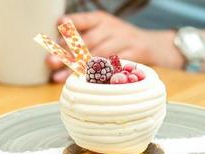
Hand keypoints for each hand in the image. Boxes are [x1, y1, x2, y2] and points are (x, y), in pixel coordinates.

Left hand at [46, 11, 183, 82]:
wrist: (154, 46)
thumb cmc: (119, 41)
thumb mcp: (103, 31)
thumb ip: (82, 37)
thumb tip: (54, 51)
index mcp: (101, 19)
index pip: (84, 20)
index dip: (71, 24)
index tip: (58, 27)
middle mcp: (112, 28)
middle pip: (87, 41)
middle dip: (67, 52)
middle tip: (50, 62)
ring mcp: (124, 42)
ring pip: (97, 56)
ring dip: (76, 68)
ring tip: (59, 78)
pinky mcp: (133, 57)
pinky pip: (112, 68)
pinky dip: (96, 76)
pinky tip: (84, 83)